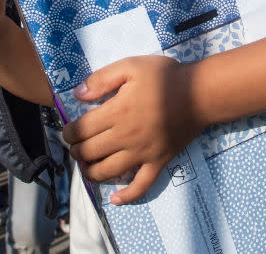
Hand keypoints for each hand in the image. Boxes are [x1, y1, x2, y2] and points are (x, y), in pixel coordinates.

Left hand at [61, 55, 199, 203]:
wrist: (199, 93)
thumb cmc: (164, 77)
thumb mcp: (130, 66)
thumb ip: (101, 79)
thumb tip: (77, 94)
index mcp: (117, 112)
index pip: (83, 129)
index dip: (69, 133)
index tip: (67, 132)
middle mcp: (127, 137)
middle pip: (91, 152)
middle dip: (76, 152)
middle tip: (73, 148)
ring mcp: (143, 153)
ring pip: (110, 172)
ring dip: (91, 173)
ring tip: (85, 167)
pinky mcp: (159, 162)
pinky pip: (142, 185)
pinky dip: (127, 196)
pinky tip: (115, 199)